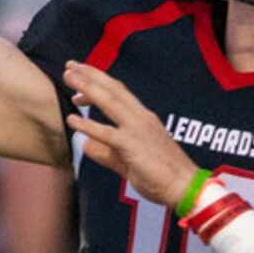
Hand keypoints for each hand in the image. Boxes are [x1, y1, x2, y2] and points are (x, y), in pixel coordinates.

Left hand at [65, 60, 198, 206]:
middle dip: (90, 75)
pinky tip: (71, 119)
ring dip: (88, 87)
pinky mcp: (132, 146)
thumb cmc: (163, 177)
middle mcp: (141, 118)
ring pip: (110, 101)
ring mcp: (137, 130)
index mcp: (143, 119)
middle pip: (113, 88)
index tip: (80, 80)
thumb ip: (106, 153)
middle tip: (70, 65)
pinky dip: (88, 124)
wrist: (185, 187)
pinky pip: (106, 133)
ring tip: (68, 77)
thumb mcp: (128, 162)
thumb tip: (85, 146)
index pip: (119, 93)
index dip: (98, 83)